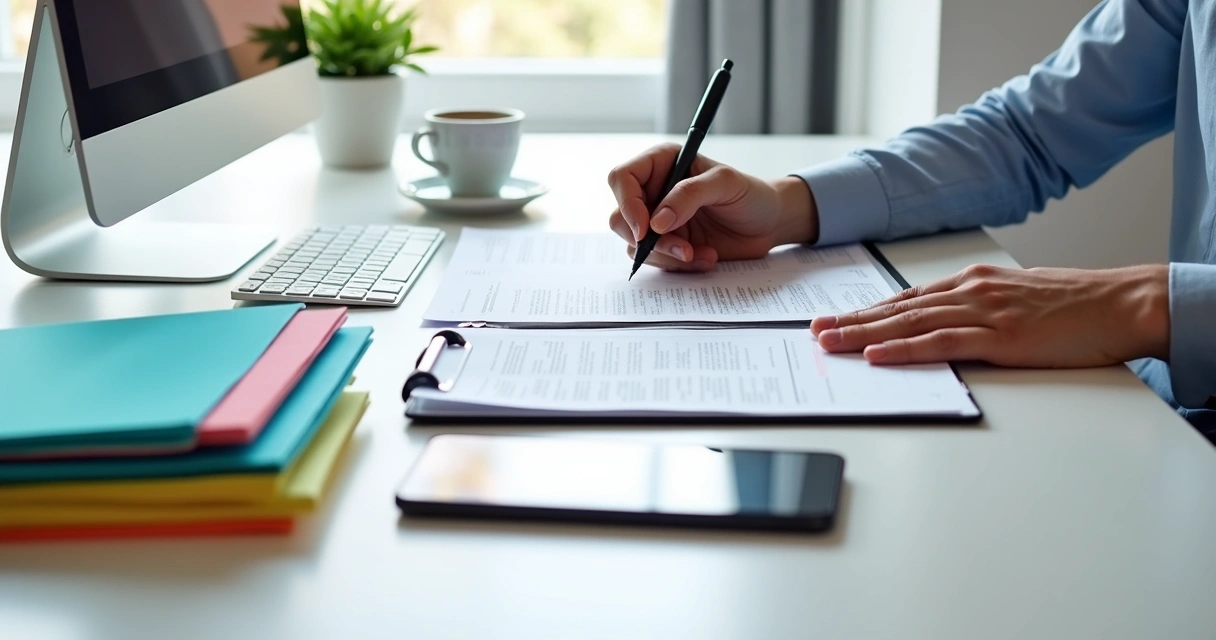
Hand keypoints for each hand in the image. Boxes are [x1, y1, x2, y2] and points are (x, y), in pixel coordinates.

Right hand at [607, 144, 816, 270]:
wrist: (769, 224)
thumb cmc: (751, 195)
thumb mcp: (725, 184)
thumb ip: (689, 195)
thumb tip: (656, 222)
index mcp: (661, 163)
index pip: (622, 178)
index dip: (627, 203)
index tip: (646, 229)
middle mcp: (653, 191)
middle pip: (620, 216)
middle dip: (647, 239)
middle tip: (681, 247)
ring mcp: (658, 221)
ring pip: (634, 245)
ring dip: (667, 254)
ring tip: (700, 252)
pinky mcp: (667, 245)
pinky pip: (656, 260)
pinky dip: (679, 265)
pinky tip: (705, 257)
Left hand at [810, 264, 1170, 366]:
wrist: (1122, 302)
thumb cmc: (1075, 306)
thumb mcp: (1016, 300)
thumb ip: (978, 310)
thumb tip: (944, 326)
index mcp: (973, 282)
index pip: (907, 298)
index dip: (868, 311)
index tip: (835, 319)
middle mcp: (971, 291)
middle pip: (898, 309)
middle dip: (852, 321)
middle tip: (814, 331)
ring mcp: (984, 313)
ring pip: (910, 323)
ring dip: (864, 335)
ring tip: (830, 343)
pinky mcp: (1001, 337)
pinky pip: (942, 344)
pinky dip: (905, 349)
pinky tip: (877, 354)